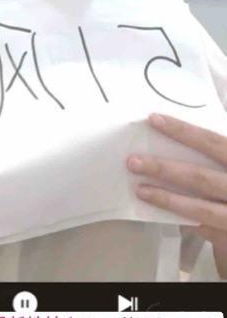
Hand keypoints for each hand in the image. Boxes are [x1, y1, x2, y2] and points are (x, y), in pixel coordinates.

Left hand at [127, 112, 226, 277]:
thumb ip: (215, 151)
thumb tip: (172, 134)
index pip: (211, 141)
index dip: (183, 131)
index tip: (153, 119)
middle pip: (200, 177)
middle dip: (164, 169)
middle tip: (133, 161)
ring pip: (200, 208)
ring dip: (167, 199)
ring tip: (140, 190)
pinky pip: (204, 229)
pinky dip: (182, 220)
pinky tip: (162, 213)